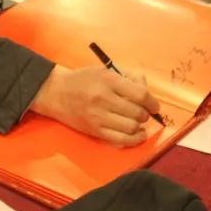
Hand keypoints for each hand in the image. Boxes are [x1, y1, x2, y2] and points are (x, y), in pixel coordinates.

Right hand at [29, 66, 161, 146]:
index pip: (140, 94)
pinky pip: (121, 140)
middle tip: (144, 112)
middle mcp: (103, 99)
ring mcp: (99, 117)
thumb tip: (147, 91)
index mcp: (108, 80)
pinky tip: (138, 134)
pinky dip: (135, 139)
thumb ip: (128, 77)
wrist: (56, 93)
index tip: (154, 105)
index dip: (152, 102)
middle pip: (137, 112)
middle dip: (146, 114)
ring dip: (140, 126)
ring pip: (132, 127)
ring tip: (138, 121)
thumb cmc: (83, 80)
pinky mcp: (95, 131)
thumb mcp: (105, 70)